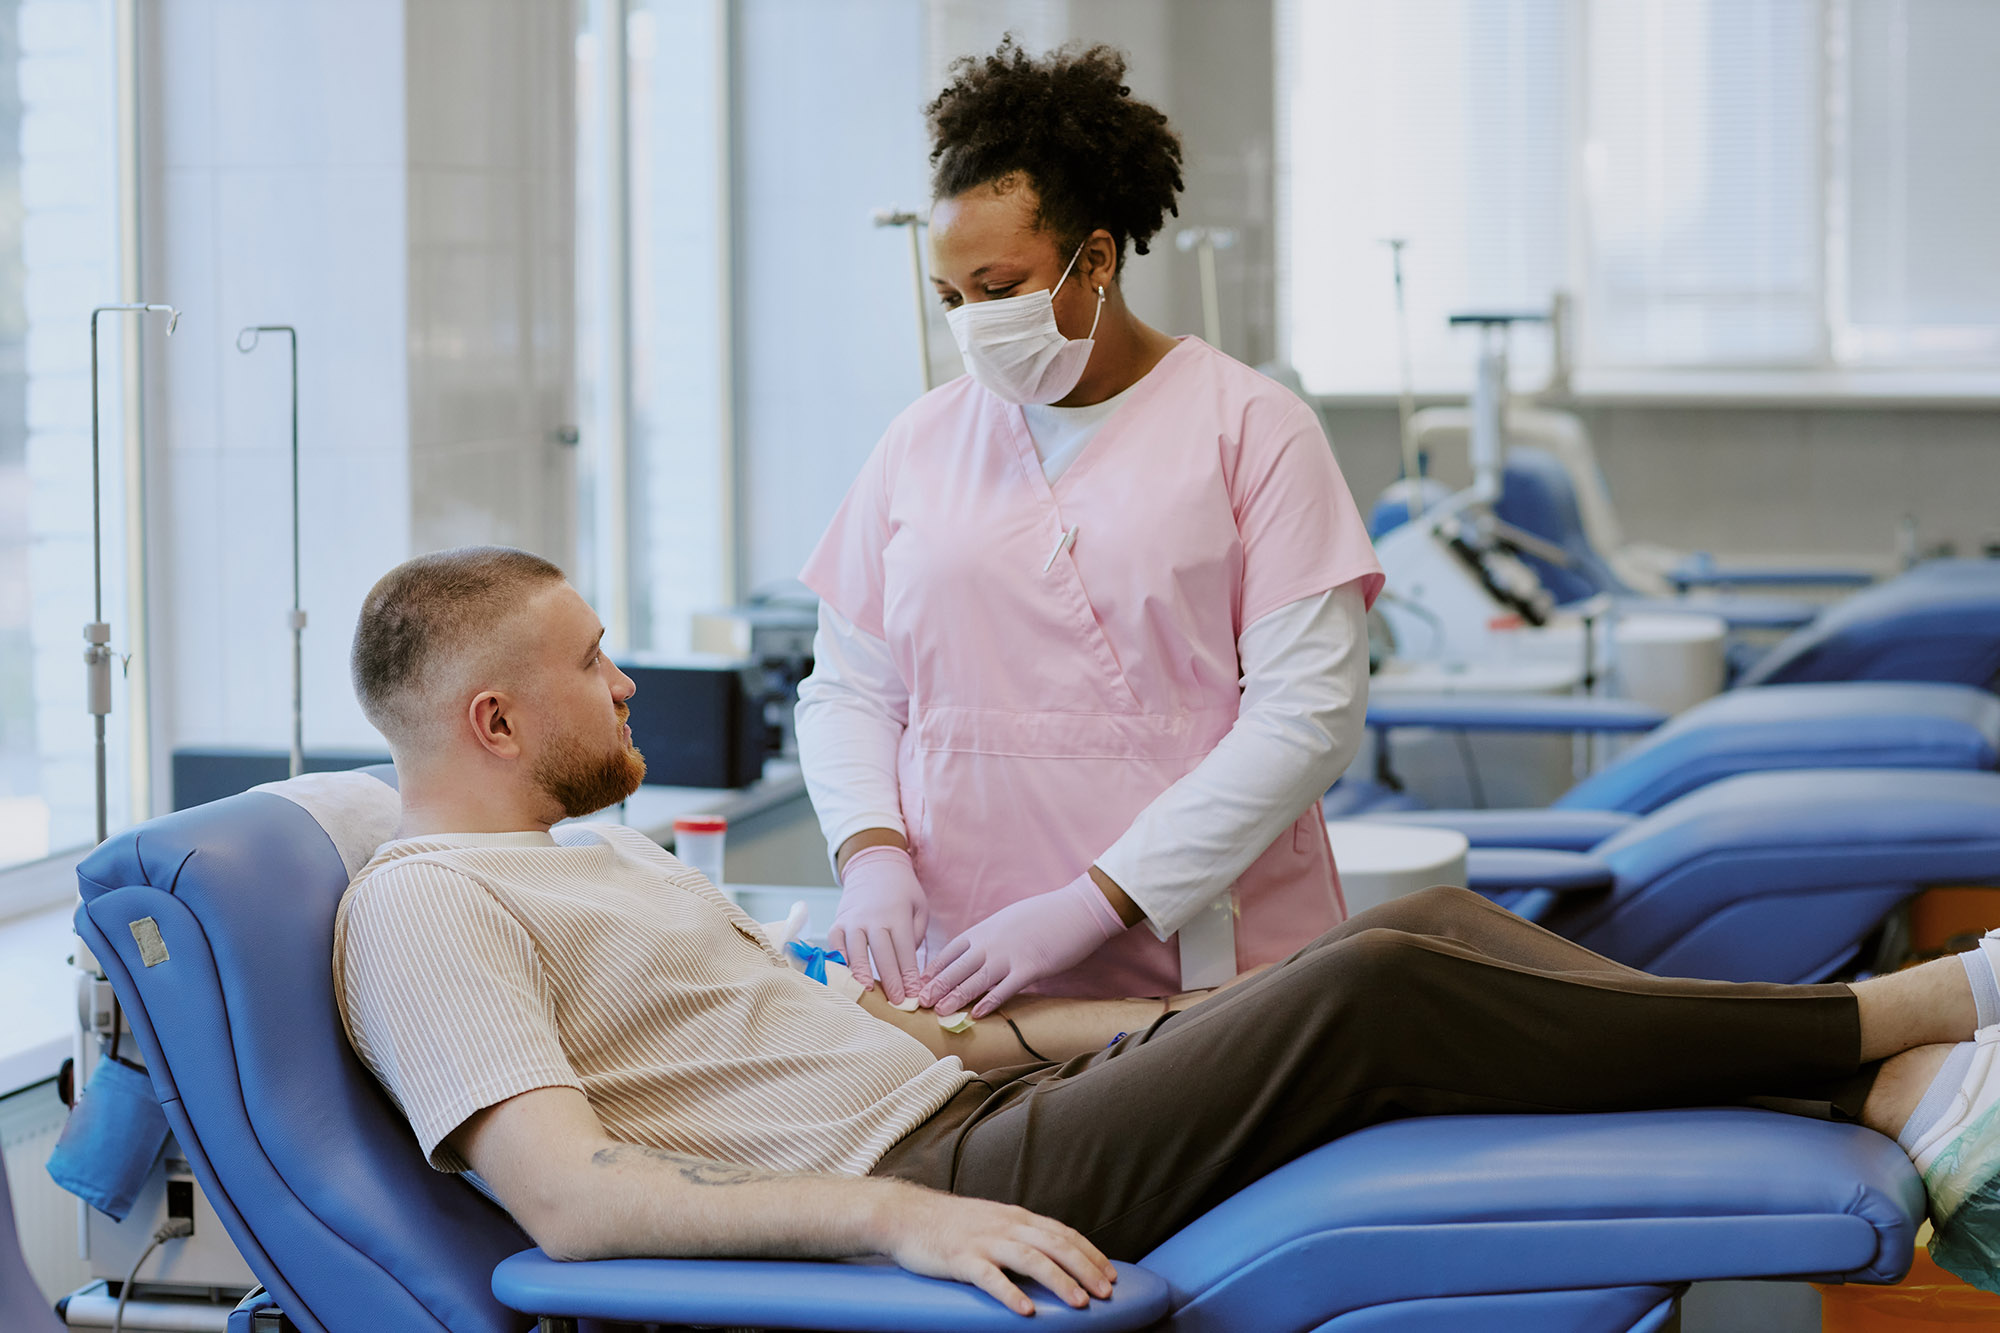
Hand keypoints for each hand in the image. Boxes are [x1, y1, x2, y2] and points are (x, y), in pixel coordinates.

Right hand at [827, 843, 928, 1003]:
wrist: (874, 867)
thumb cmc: (902, 893)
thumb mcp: (919, 906)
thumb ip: (917, 934)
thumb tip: (907, 964)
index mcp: (898, 915)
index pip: (905, 950)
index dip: (909, 974)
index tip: (914, 994)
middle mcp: (874, 917)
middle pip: (882, 952)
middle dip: (890, 979)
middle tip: (897, 1001)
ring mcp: (853, 920)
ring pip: (856, 949)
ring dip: (861, 971)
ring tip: (866, 991)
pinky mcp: (839, 922)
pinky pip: (836, 943)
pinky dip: (839, 958)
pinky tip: (843, 974)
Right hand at [875, 1184, 1114, 1315]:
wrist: (906, 1215)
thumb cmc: (951, 1224)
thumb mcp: (993, 1221)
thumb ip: (1021, 1235)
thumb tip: (1053, 1255)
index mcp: (1016, 1217)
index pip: (1063, 1233)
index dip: (1090, 1253)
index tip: (1111, 1275)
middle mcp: (1006, 1225)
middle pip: (1055, 1245)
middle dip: (1085, 1269)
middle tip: (1107, 1293)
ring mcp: (984, 1241)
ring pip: (1030, 1259)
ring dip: (1059, 1281)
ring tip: (1079, 1304)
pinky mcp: (961, 1258)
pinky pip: (990, 1277)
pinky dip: (1010, 1293)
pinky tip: (1026, 1311)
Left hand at [921, 873, 1126, 1017]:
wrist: (1076, 910)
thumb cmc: (1044, 915)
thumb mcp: (1007, 919)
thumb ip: (989, 936)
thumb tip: (976, 951)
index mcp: (985, 929)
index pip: (951, 951)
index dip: (934, 969)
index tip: (921, 983)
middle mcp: (992, 942)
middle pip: (957, 967)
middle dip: (937, 986)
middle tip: (920, 1003)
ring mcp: (1010, 955)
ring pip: (975, 980)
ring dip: (956, 996)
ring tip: (940, 1011)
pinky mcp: (1030, 968)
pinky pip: (1004, 989)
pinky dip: (989, 1002)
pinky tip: (977, 1014)